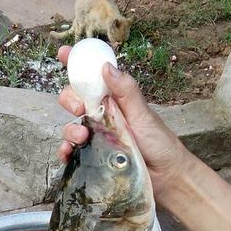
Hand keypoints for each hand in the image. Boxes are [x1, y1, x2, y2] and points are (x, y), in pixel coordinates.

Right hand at [56, 45, 189, 202]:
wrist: (166, 176)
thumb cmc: (159, 143)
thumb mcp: (143, 114)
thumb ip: (126, 91)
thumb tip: (106, 66)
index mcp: (114, 100)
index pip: (92, 78)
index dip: (76, 64)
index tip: (64, 54)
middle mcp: (102, 116)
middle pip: (74, 100)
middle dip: (70, 100)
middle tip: (80, 108)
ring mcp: (96, 137)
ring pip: (70, 126)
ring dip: (70, 129)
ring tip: (82, 136)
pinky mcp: (92, 157)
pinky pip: (71, 152)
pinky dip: (65, 151)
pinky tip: (68, 153)